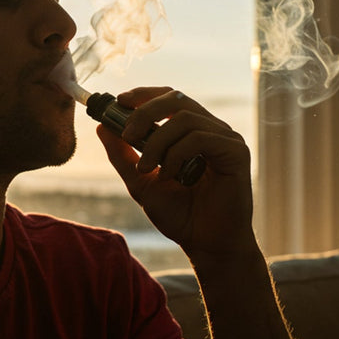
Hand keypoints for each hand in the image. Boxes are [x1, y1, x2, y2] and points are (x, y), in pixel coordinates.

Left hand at [96, 87, 256, 258]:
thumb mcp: (140, 181)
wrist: (204, 244)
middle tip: (127, 134)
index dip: (144, 94)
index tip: (119, 101)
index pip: (168, 98)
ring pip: (184, 118)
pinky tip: (170, 176)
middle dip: (145, 112)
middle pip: (176, 98)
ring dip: (157, 141)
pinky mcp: (236, 152)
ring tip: (146, 168)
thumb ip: (122, 155)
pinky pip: (200, 137)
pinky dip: (177, 154)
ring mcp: (225, 138)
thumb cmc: (179, 215)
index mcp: (190, 131)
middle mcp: (210, 129)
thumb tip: (102, 127)